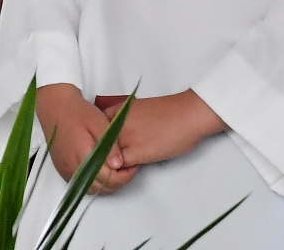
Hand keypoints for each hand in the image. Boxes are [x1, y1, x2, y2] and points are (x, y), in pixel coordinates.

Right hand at [35, 84, 135, 193]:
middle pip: (101, 188)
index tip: (133, 166)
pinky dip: (94, 183)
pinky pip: (81, 185)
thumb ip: (109, 144)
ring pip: (92, 189)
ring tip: (116, 170)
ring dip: (106, 184)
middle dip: (118, 181)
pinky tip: (102, 171)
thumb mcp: (99, 123)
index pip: (109, 179)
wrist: (56, 108)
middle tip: (128, 168)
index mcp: (84, 157)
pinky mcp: (63, 170)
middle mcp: (74, 169)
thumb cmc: (79, 113)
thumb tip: (118, 164)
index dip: (125, 176)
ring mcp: (67, 171)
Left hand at [105, 90, 226, 168]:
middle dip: (103, 157)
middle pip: (98, 147)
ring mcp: (123, 139)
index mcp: (116, 112)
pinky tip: (136, 167)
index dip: (100, 145)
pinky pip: (119, 168)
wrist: (188, 114)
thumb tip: (115, 142)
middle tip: (112, 162)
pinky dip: (124, 172)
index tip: (104, 151)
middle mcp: (115, 124)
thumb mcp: (138, 111)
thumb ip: (122, 124)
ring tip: (125, 166)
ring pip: (106, 160)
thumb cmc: (169, 112)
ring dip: (112, 166)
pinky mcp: (134, 153)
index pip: (95, 133)